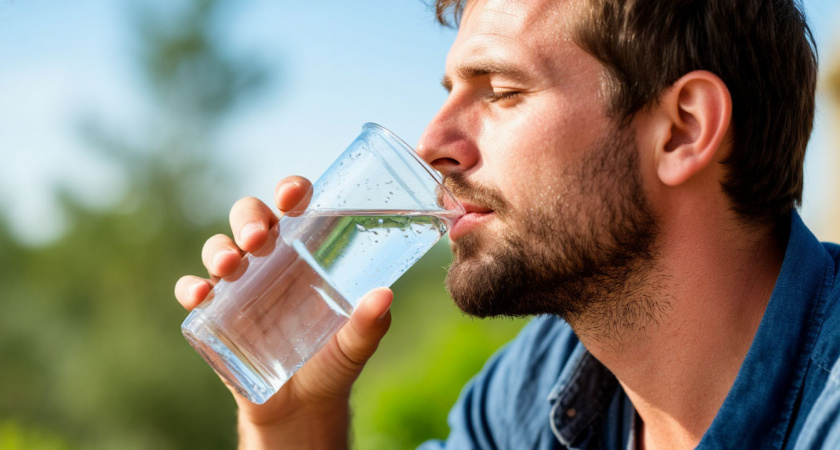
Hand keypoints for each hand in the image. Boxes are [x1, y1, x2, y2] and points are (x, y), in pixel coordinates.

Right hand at [174, 176, 392, 448]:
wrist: (301, 409)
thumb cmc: (332, 362)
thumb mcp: (355, 345)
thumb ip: (370, 324)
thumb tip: (385, 296)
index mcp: (306, 251)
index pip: (296, 207)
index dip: (291, 191)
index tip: (293, 195)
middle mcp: (270, 260)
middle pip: (250, 218)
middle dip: (249, 218)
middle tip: (259, 238)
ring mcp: (239, 286)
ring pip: (219, 248)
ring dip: (219, 249)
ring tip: (231, 265)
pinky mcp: (215, 315)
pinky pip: (194, 291)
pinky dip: (191, 288)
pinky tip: (200, 296)